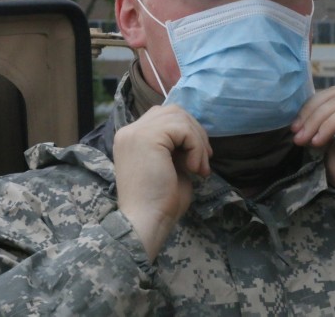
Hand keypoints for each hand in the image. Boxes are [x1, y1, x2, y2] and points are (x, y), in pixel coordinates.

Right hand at [113, 105, 211, 260]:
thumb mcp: (171, 166)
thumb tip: (196, 135)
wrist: (146, 222)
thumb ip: (177, 147)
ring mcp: (135, 132)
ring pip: (179, 117)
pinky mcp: (147, 136)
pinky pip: (182, 129)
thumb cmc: (160, 203)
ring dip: (197, 141)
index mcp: (132, 138)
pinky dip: (195, 147)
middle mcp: (130, 131)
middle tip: (204, 161)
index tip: (199, 159)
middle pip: (173, 112)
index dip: (187, 133)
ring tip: (199, 168)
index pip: (164, 117)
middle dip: (195, 133)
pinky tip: (193, 169)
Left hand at [291, 86, 334, 211]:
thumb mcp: (331, 148)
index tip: (294, 129)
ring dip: (316, 121)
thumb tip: (300, 121)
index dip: (310, 108)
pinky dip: (329, 125)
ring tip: (305, 140)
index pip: (332, 96)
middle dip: (310, 113)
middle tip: (296, 134)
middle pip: (334, 95)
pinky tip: (318, 141)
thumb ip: (320, 129)